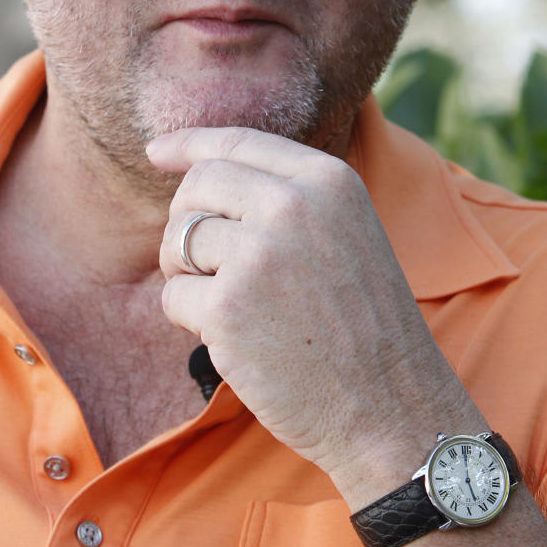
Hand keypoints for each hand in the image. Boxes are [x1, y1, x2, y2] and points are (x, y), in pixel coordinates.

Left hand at [146, 126, 468, 486]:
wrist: (391, 405)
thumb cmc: (365, 326)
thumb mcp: (348, 233)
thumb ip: (291, 198)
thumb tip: (202, 173)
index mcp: (328, 180)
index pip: (238, 142)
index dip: (189, 144)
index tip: (155, 151)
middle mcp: (293, 206)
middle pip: (198, 186)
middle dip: (186, 220)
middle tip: (203, 262)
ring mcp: (258, 255)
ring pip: (179, 241)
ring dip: (188, 274)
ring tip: (233, 307)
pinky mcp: (227, 308)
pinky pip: (174, 296)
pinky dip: (191, 320)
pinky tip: (235, 340)